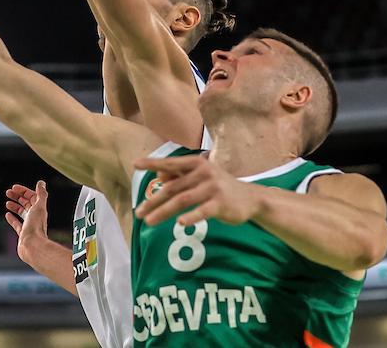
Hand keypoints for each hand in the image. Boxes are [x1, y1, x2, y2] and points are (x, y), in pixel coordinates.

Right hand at [4, 181, 49, 264]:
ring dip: (15, 206)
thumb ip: (41, 194)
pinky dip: (12, 219)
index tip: (14, 187)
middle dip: (17, 197)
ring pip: (21, 213)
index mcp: (39, 210)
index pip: (32, 196)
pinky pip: (17, 224)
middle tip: (8, 192)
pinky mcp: (22, 234)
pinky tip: (7, 215)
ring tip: (7, 202)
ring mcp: (28, 225)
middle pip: (26, 204)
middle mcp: (35, 217)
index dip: (23, 191)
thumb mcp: (39, 207)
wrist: (32, 246)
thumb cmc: (36, 227)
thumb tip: (41, 183)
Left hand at [133, 155, 264, 227]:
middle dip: (153, 201)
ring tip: (149, 222)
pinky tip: (179, 223)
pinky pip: (202, 211)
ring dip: (163, 212)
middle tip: (139, 212)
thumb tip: (158, 176)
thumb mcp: (201, 177)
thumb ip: (180, 175)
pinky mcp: (221, 204)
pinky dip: (190, 217)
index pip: (170, 163)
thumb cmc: (219, 187)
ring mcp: (213, 188)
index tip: (135, 164)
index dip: (152, 163)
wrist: (251, 198)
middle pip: (172, 188)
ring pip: (182, 200)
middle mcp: (203, 173)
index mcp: (197, 163)